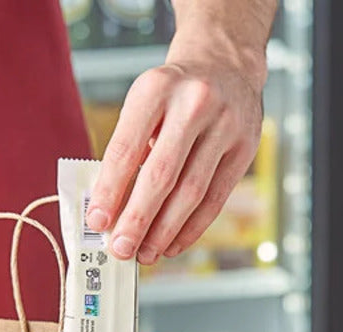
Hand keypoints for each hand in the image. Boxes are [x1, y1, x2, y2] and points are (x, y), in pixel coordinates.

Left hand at [86, 31, 266, 265]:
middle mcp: (194, 103)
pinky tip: (172, 244)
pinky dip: (191, 228)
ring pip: (191, 192)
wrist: (225, 65)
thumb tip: (109, 211)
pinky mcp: (245, 148)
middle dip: (138, 219)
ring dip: (164, 231)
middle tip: (120, 248)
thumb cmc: (172, 96)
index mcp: (156, 89)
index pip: (126, 148)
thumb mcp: (143, 105)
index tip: (97, 222)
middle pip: (161, 175)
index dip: (110, 190)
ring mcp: (225, 125)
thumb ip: (127, 152)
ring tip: (144, 253)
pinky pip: (215, 199)